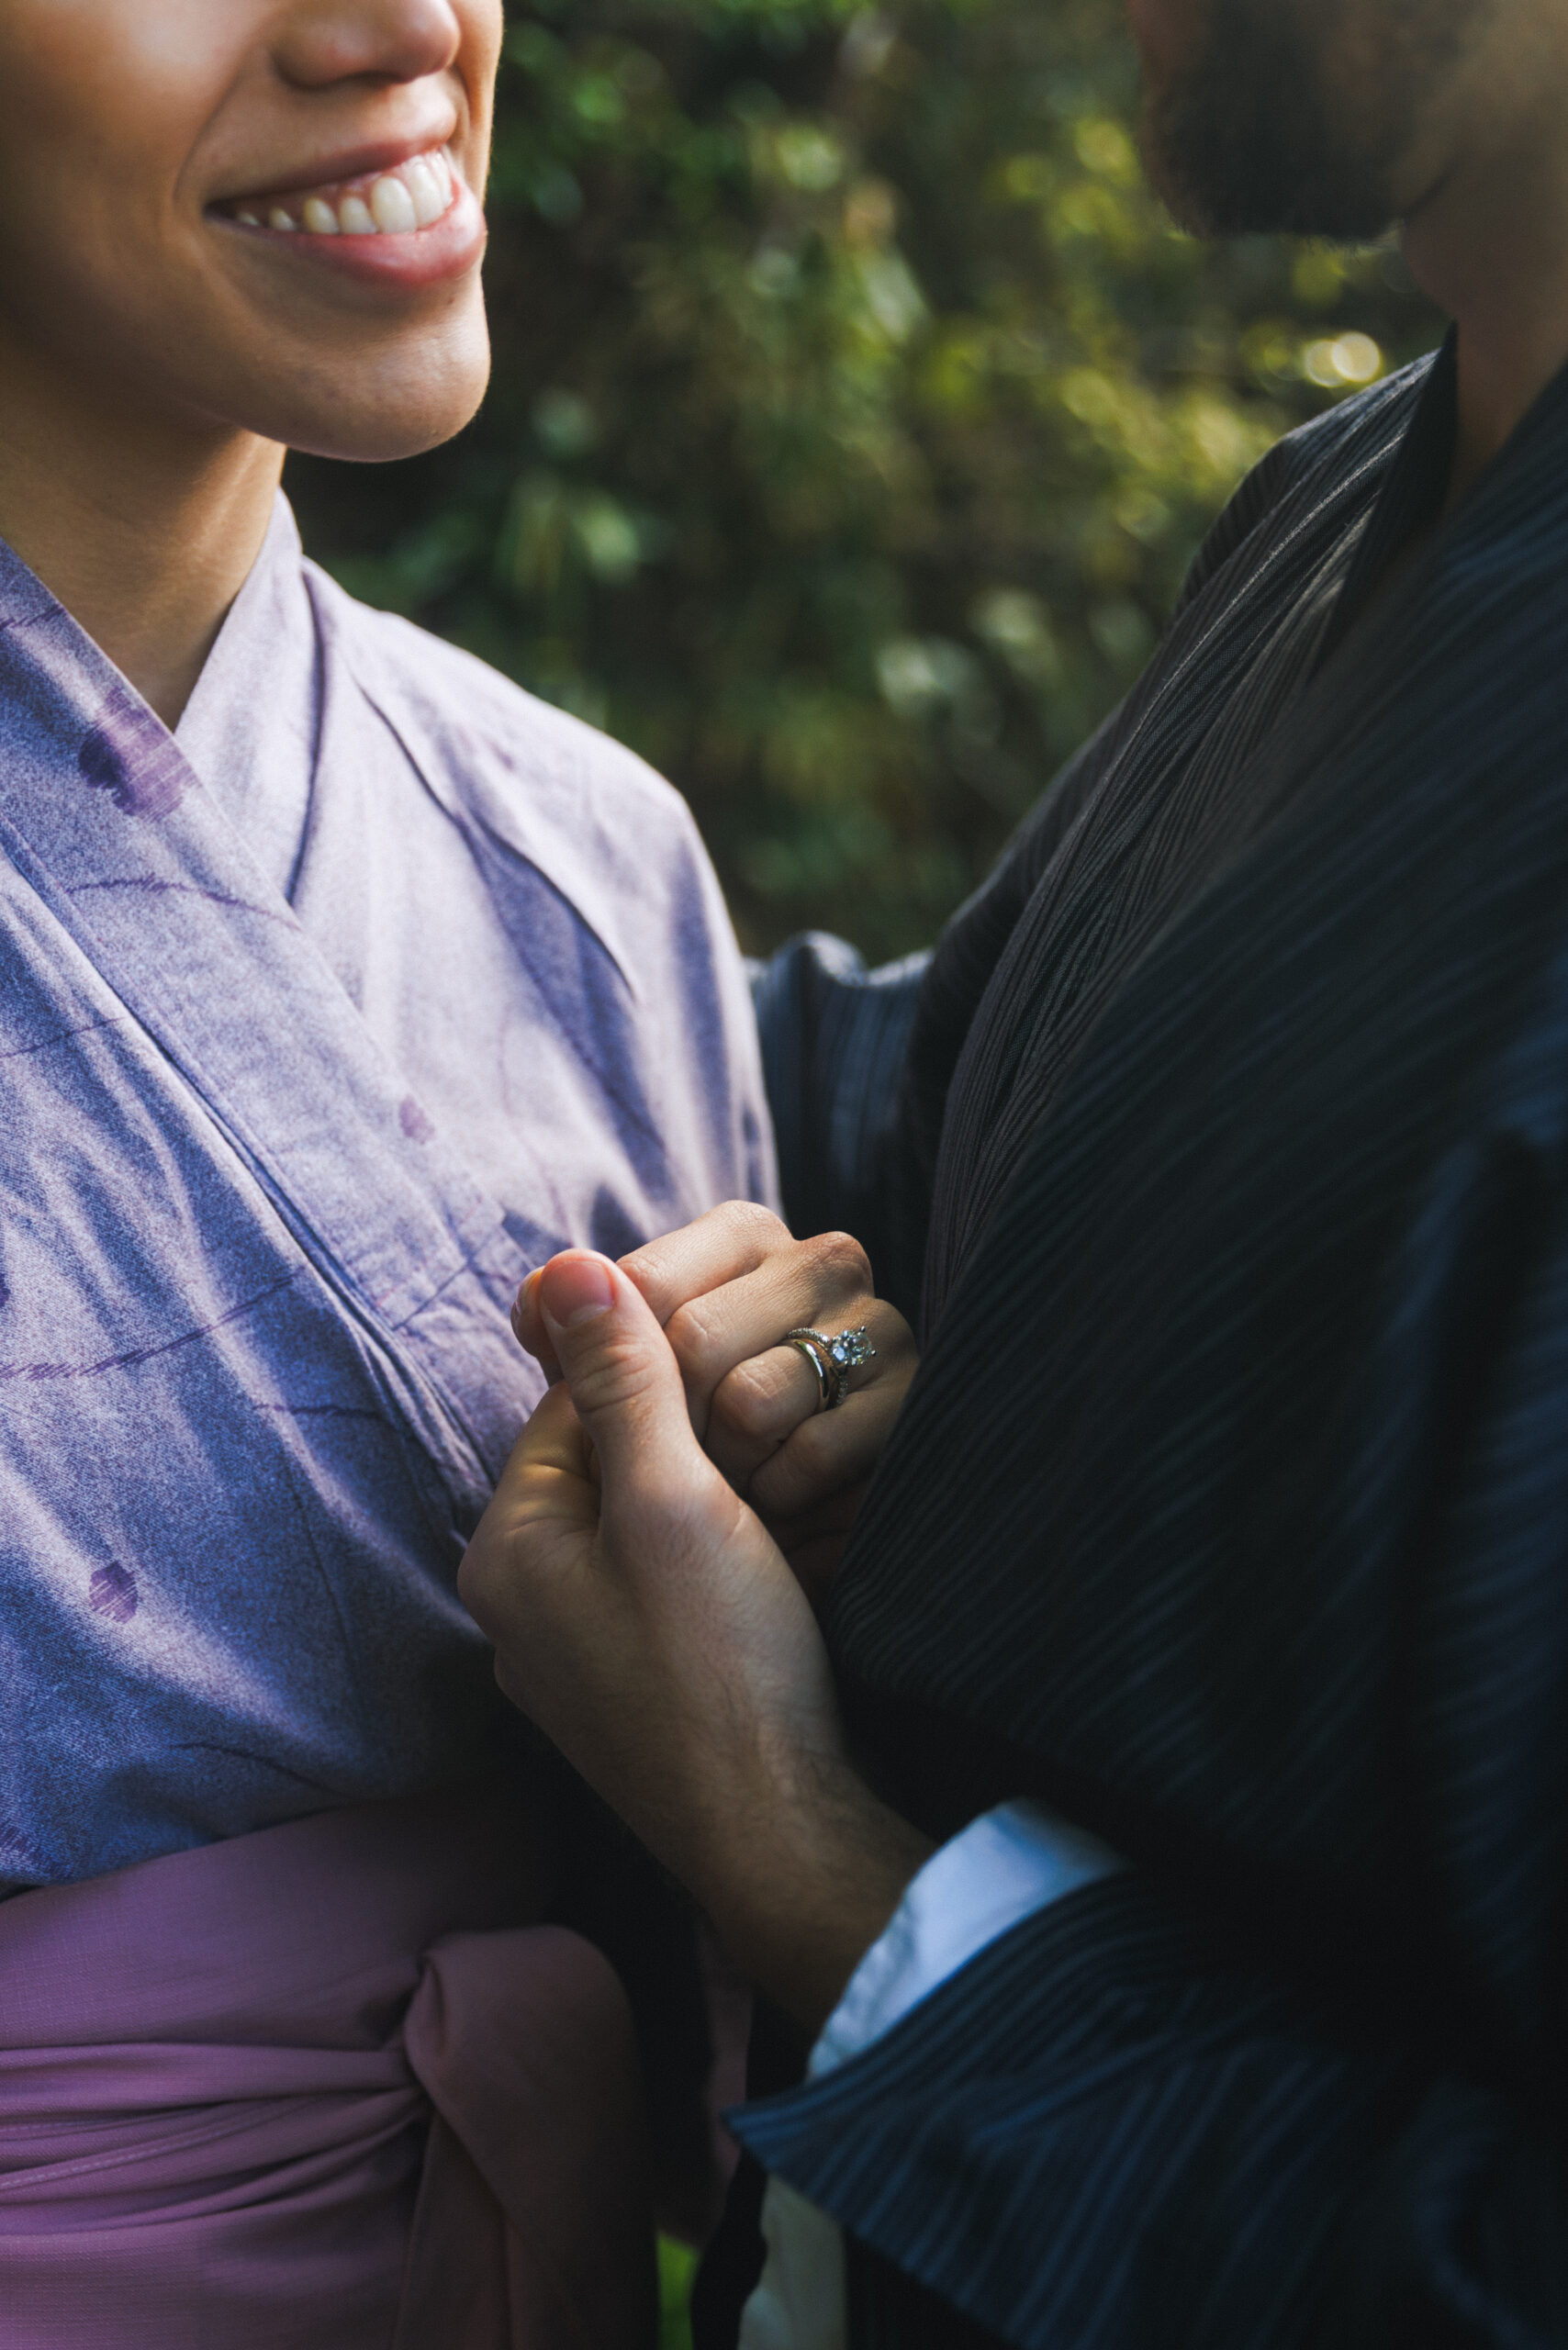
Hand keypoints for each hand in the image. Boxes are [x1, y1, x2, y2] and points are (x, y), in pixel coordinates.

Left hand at [462, 1250, 931, 2035]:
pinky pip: (675, 1580)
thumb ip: (623, 1381)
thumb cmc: (723, 1669)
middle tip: (770, 1423)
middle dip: (690, 1429)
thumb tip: (566, 1264)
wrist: (783, 1836)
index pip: (568, 1404)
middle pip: (609, 1461)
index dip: (653, 1359)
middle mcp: (528, 1603)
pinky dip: (730, 1551)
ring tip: (789, 1490)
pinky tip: (788, 1549)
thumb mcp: (673, 1501)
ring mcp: (583, 1652)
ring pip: (649, 1520)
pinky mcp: (642, 1686)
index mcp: (510, 1551)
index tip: (736, 1339)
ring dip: (718, 1490)